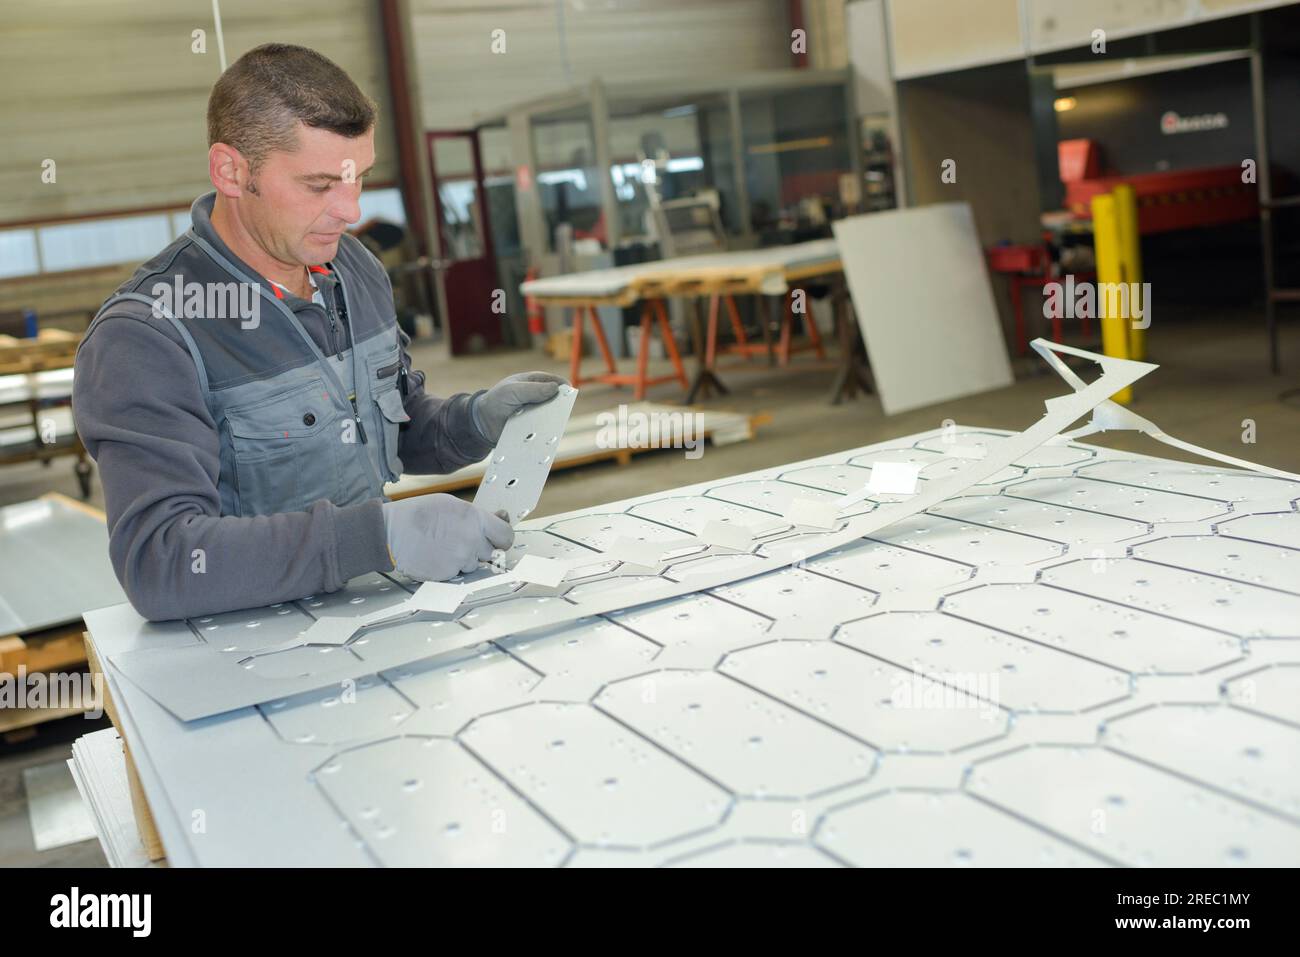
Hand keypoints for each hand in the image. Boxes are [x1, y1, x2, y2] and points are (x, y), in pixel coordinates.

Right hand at [381, 494, 513, 580]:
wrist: (391, 532)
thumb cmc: (419, 514)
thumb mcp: (451, 504)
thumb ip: (477, 515)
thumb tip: (500, 519)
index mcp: (475, 520)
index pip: (506, 536)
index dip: (502, 537)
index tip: (498, 538)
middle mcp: (472, 541)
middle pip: (491, 552)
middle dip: (480, 548)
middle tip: (462, 539)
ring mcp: (460, 560)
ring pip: (473, 564)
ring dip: (464, 558)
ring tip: (443, 545)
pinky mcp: (448, 575)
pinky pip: (457, 573)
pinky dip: (449, 567)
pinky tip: (436, 555)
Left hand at [471, 371, 568, 443]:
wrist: (483, 421)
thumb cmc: (498, 399)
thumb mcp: (512, 390)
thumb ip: (532, 389)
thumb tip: (555, 388)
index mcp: (537, 383)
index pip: (557, 383)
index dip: (565, 388)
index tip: (569, 395)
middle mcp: (541, 398)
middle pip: (558, 402)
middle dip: (559, 409)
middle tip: (557, 414)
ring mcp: (538, 414)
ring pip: (552, 419)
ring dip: (551, 424)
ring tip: (546, 428)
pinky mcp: (534, 429)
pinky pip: (543, 432)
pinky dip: (544, 435)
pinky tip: (541, 439)